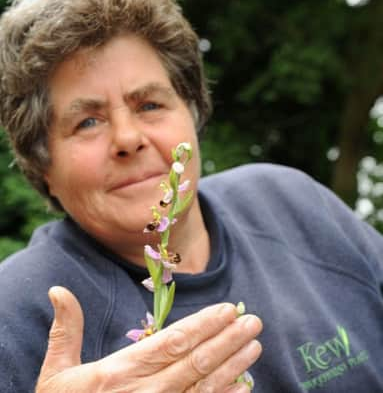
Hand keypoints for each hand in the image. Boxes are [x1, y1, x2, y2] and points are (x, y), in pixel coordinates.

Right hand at [36, 286, 262, 392]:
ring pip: (205, 387)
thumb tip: (59, 291)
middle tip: (253, 322)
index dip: (204, 324)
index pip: (174, 341)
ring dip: (233, 365)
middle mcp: (147, 392)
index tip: (228, 310)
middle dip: (228, 339)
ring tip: (254, 346)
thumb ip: (66, 329)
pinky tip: (243, 386)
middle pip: (196, 361)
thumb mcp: (58, 371)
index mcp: (122, 371)